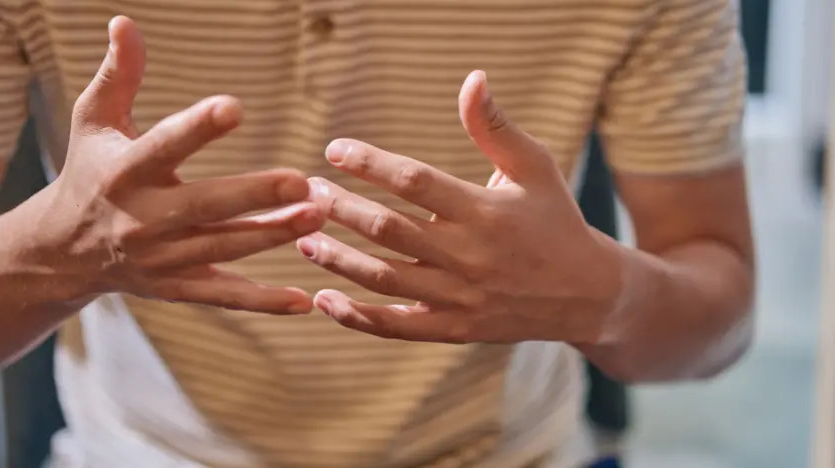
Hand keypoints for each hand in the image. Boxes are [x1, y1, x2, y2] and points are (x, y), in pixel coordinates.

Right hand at [19, 17, 322, 313]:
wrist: (64, 251)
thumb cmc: (91, 172)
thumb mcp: (95, 122)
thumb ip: (118, 76)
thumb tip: (125, 23)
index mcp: (125, 172)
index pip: (163, 146)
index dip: (196, 128)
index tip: (234, 107)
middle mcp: (144, 219)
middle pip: (206, 207)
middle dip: (256, 195)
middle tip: (304, 182)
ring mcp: (162, 258)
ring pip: (224, 249)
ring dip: (273, 236)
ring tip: (318, 215)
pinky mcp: (176, 287)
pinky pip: (223, 297)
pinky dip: (263, 301)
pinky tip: (303, 299)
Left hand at [297, 71, 622, 343]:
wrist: (586, 293)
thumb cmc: (555, 220)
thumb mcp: (535, 167)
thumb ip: (495, 128)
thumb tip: (472, 80)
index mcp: (483, 211)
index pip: (415, 181)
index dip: (371, 163)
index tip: (336, 149)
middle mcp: (467, 256)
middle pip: (388, 229)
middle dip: (342, 208)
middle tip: (311, 191)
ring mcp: (459, 297)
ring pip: (383, 278)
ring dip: (338, 259)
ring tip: (304, 237)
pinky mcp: (455, 328)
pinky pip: (397, 328)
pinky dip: (357, 318)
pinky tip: (324, 301)